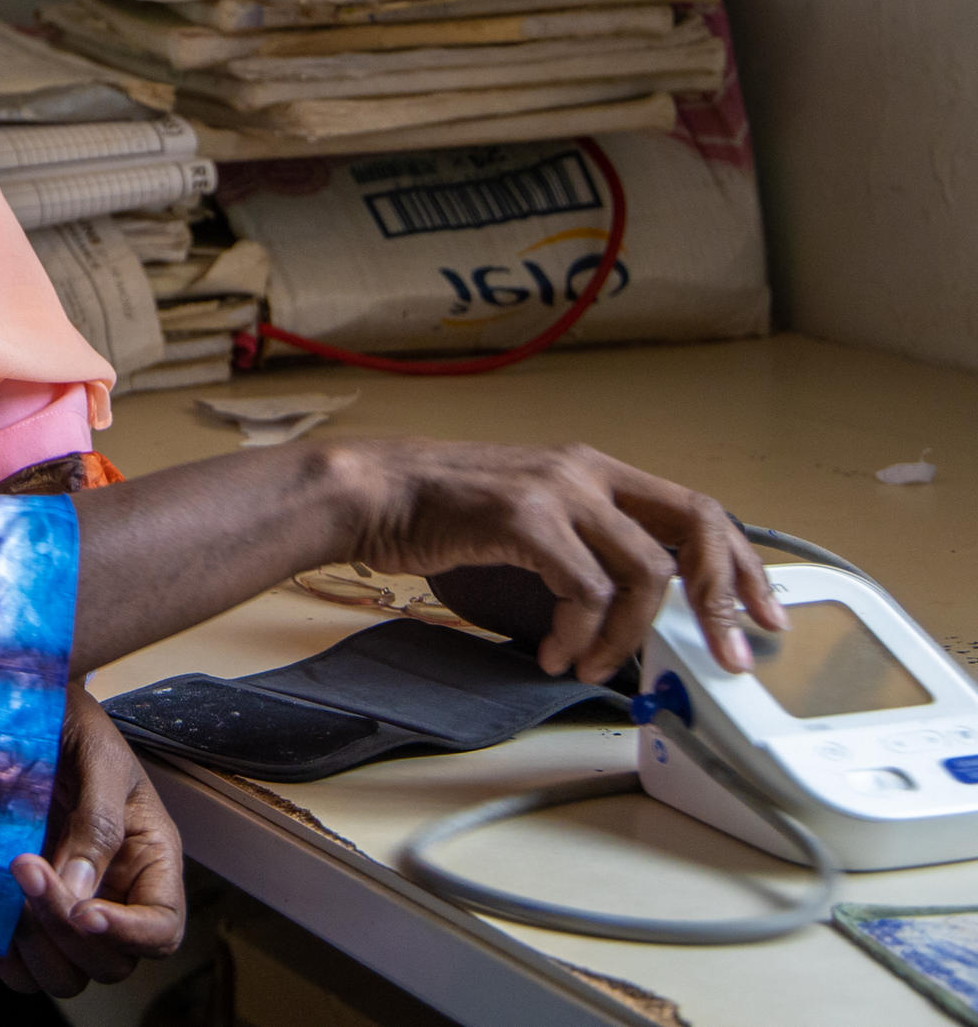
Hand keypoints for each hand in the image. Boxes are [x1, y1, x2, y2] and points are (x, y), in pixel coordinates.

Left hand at [0, 683, 184, 997]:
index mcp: (150, 861)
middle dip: (67, 929)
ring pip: (68, 976)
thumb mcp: (100, 759)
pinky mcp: (26, 915)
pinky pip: (24, 969)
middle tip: (27, 868)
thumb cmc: (74, 727)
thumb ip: (99, 822)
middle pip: (112, 963)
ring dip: (38, 948)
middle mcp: (116, 896)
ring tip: (12, 890)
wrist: (22, 710)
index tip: (84, 912)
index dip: (129, 935)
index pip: (161, 929)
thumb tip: (82, 889)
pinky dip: (8, 958)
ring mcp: (71, 909)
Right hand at [340, 438, 785, 684]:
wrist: (373, 491)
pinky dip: (580, 632)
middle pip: (696, 526)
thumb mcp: (530, 515)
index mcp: (593, 469)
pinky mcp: (526, 519)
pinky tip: (553, 651)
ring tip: (595, 664)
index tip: (759, 616)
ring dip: (630, 636)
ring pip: (645, 572)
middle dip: (723, 598)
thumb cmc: (440, 511)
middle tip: (728, 654)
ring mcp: (558, 491)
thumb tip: (633, 610)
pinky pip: (586, 591)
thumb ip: (583, 544)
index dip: (740, 565)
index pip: (698, 509)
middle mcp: (586, 471)